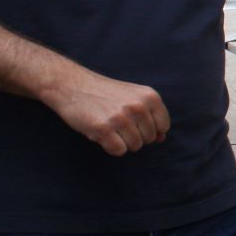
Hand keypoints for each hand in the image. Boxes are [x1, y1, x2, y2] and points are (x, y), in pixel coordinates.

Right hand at [45, 69, 170, 156]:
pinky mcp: (104, 129)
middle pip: (149, 139)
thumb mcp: (133, 97)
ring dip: (122, 141)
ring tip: (109, 126)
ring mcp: (121, 118)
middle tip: (117, 122)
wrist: (72, 85)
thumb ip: (151, 116)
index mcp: (150, 96)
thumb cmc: (105, 93)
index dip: (150, 129)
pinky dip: (110, 147)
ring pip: (134, 146)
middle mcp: (138, 106)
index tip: (134, 121)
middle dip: (134, 136)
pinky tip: (101, 133)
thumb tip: (162, 139)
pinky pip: (118, 151)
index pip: (163, 126)